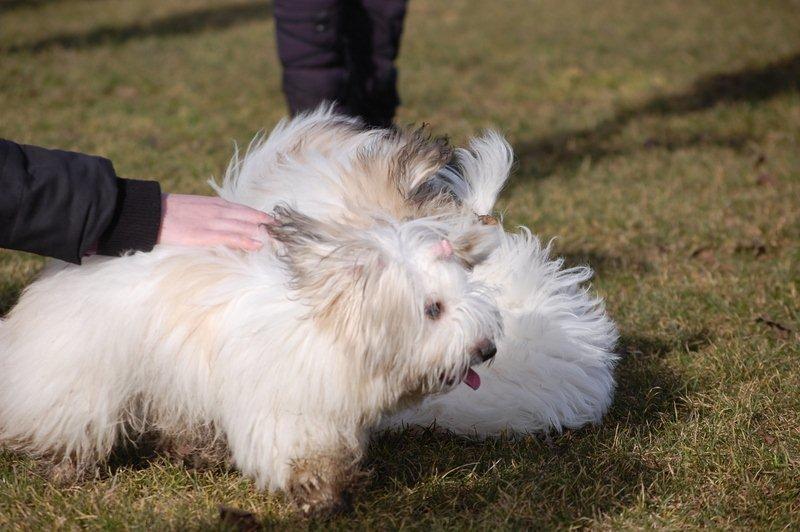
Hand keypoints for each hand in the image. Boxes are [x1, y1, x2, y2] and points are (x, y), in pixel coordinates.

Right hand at [157, 194, 271, 250]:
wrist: (148, 212)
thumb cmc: (169, 213)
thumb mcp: (194, 208)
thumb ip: (209, 214)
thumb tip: (221, 223)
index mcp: (215, 203)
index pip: (245, 209)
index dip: (261, 217)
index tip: (275, 223)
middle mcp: (217, 210)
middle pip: (249, 217)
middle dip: (267, 225)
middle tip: (285, 232)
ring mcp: (212, 221)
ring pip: (244, 226)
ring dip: (262, 233)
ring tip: (278, 240)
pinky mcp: (204, 234)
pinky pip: (230, 237)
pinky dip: (246, 241)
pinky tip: (258, 245)